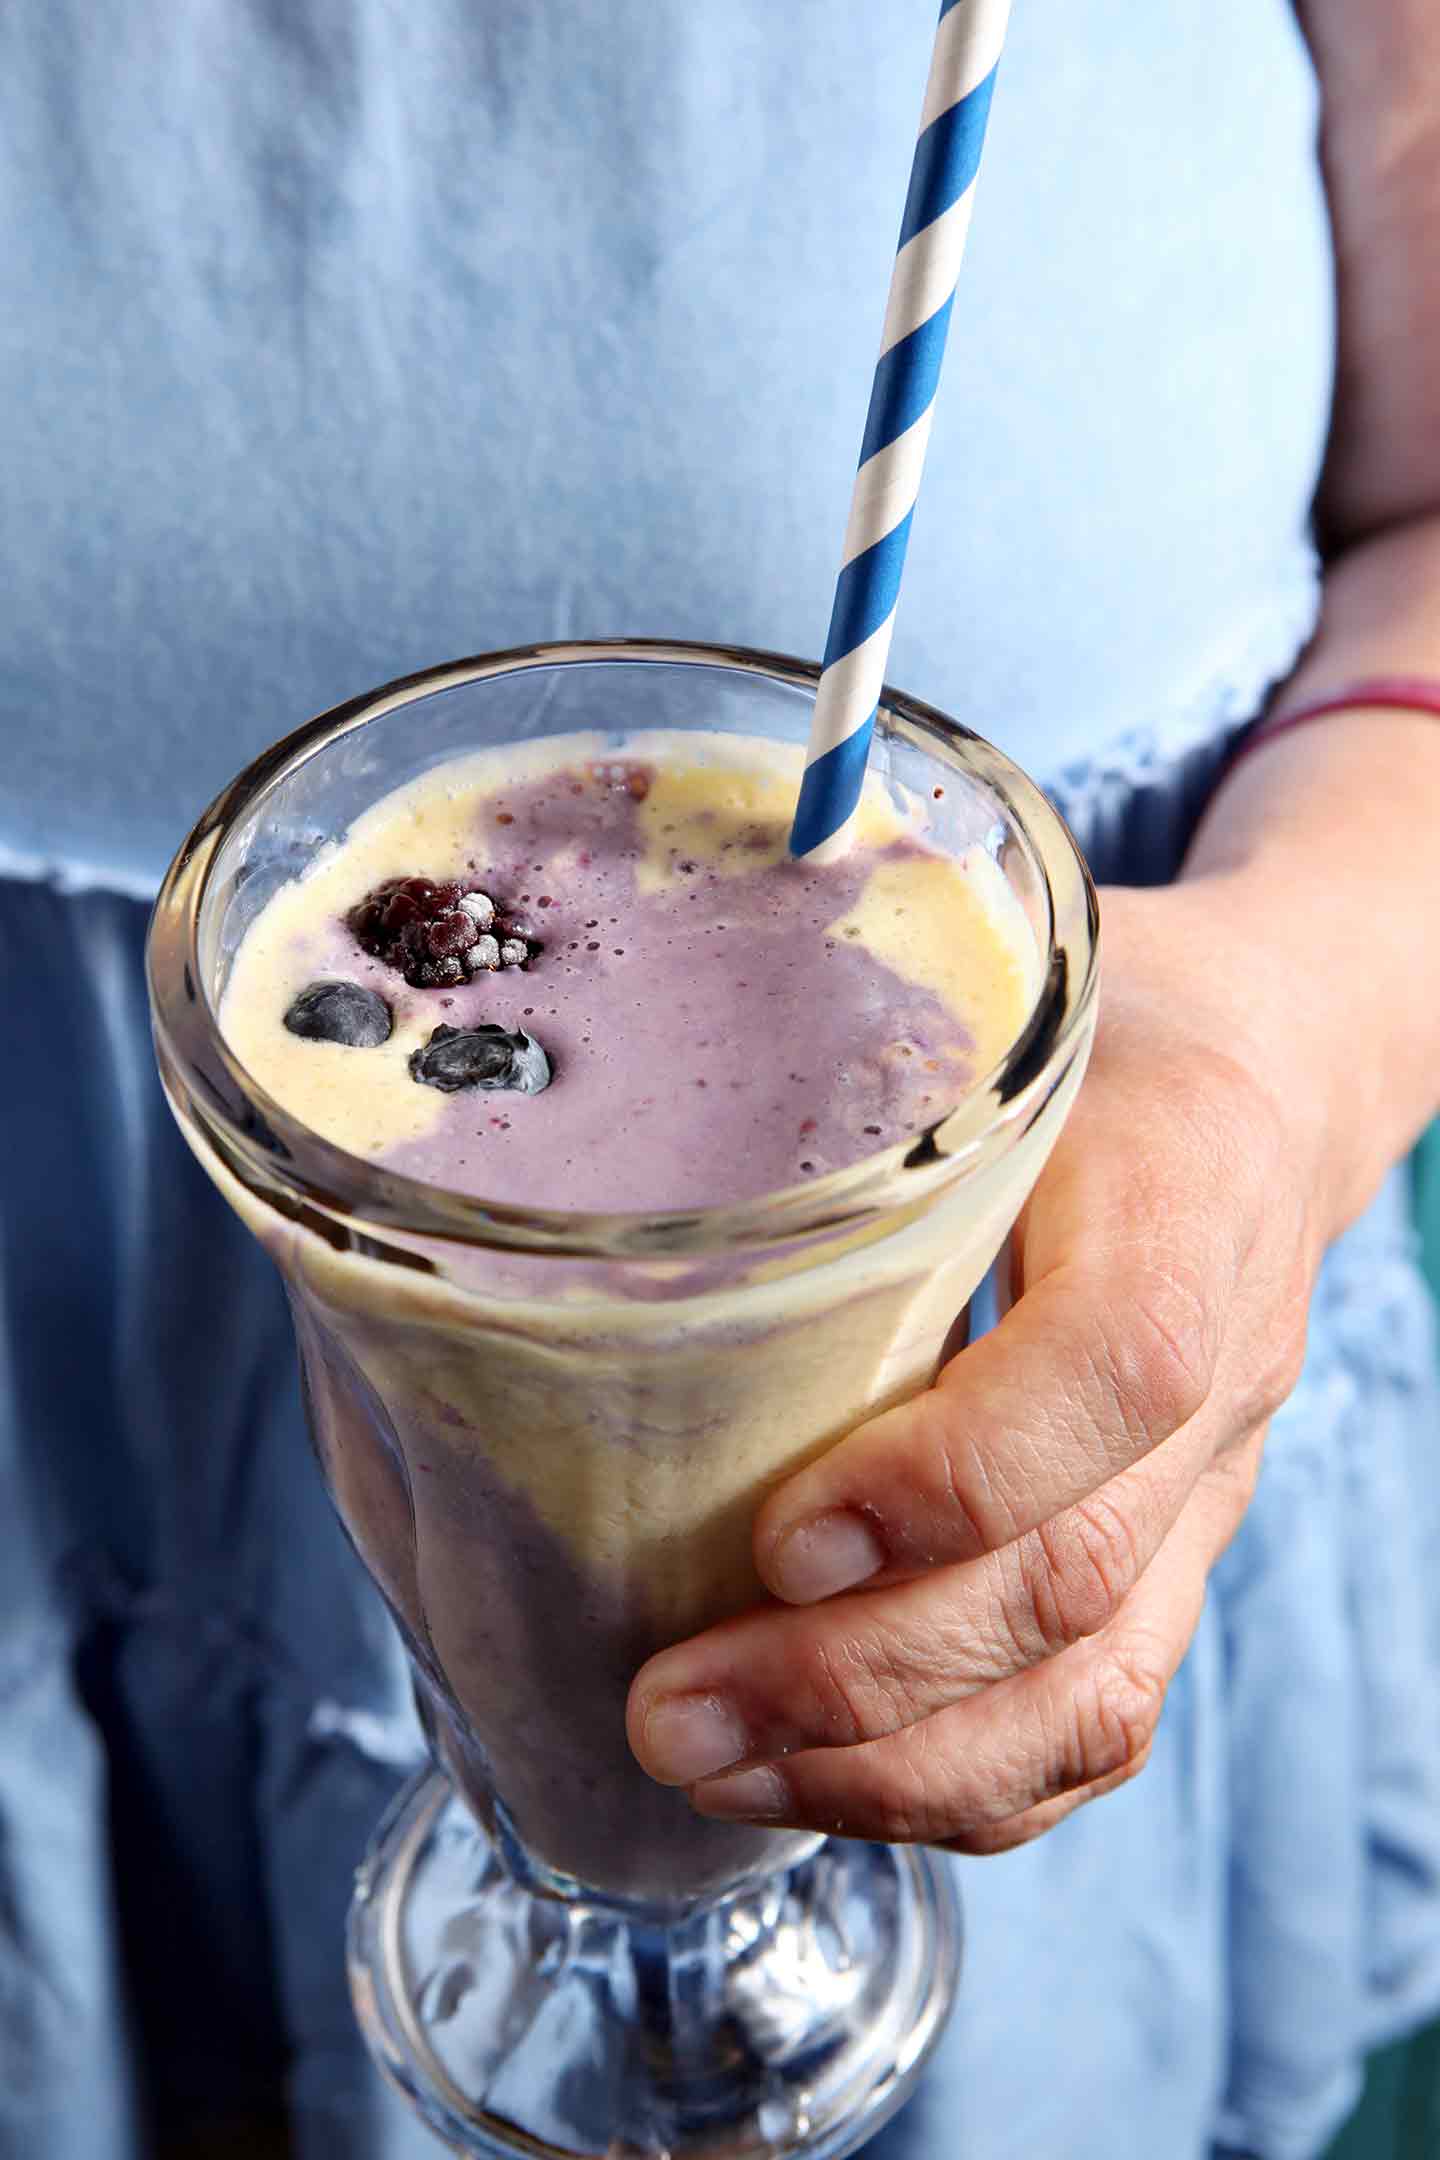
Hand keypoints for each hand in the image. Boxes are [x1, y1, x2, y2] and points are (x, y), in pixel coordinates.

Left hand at [627, 882, 1327, 1853]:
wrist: (1269, 1068)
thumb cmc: (1094, 1022)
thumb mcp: (994, 990)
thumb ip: (859, 1056)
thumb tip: (604, 1154)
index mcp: (1183, 1187)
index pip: (1116, 1367)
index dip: (950, 1477)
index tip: (777, 1533)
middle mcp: (1225, 1362)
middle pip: (1076, 1577)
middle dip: (854, 1677)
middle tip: (667, 1707)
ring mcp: (1211, 1482)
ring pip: (1094, 1692)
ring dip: (889, 1768)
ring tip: (709, 1765)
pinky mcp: (1179, 1554)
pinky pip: (1103, 1718)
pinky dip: (959, 1785)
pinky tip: (815, 1781)